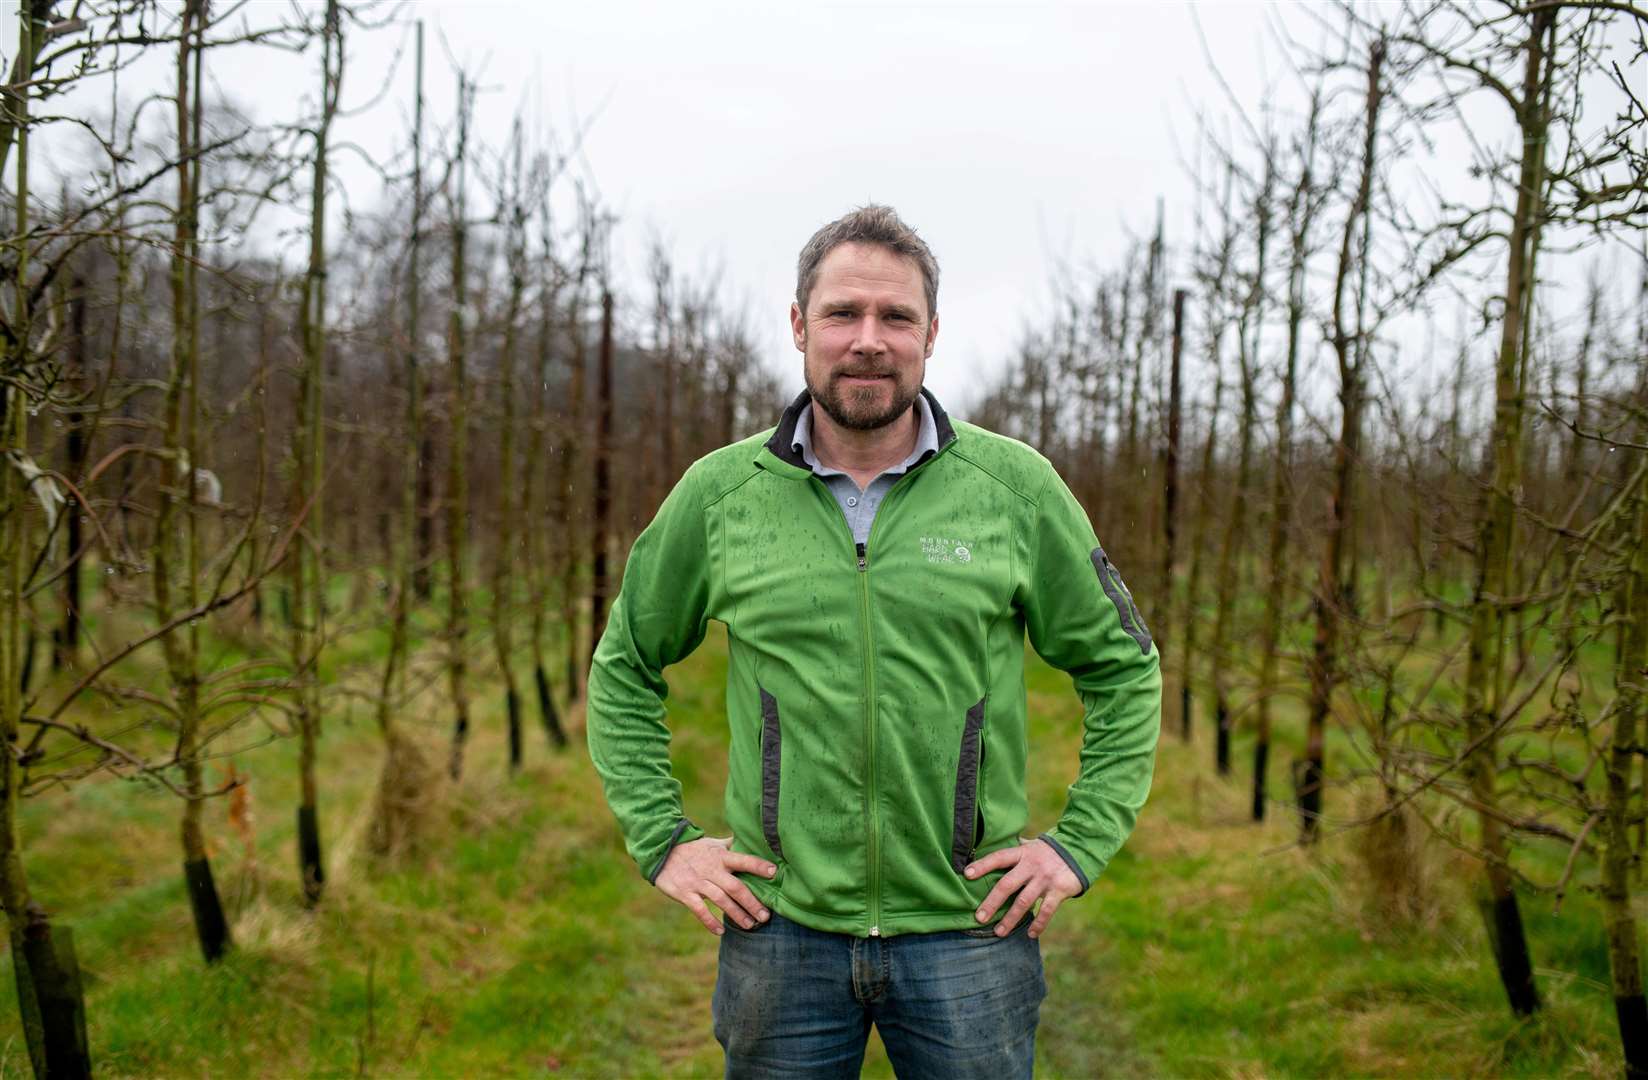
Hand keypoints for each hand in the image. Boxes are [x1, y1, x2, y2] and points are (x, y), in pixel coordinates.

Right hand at [654, 835, 775, 935]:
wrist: (661, 851)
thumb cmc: (693, 849)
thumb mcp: (713, 844)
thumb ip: (732, 845)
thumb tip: (752, 839)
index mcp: (720, 857)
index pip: (742, 860)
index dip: (758, 866)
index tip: (774, 873)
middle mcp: (711, 869)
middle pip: (735, 887)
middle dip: (751, 902)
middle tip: (765, 916)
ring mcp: (697, 882)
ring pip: (720, 900)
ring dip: (736, 914)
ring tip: (750, 925)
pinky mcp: (684, 893)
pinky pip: (699, 910)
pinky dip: (710, 921)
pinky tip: (720, 931)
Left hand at [964, 838, 1081, 939]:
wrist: (1080, 849)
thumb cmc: (1048, 850)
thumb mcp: (1030, 846)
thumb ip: (1014, 851)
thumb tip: (989, 848)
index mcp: (1022, 853)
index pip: (998, 858)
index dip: (982, 865)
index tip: (966, 875)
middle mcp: (1031, 865)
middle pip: (1007, 884)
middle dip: (992, 902)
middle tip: (979, 917)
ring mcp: (1045, 878)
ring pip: (1024, 901)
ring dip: (1011, 919)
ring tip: (999, 932)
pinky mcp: (1059, 890)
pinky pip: (1046, 910)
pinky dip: (1038, 924)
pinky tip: (1030, 934)